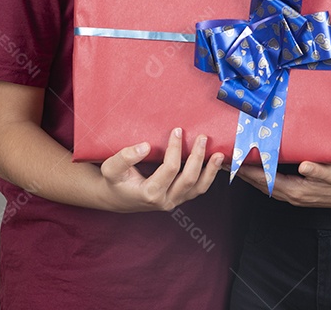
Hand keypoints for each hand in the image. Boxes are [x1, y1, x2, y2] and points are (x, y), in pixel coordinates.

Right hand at [98, 128, 222, 212]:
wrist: (117, 198)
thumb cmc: (115, 181)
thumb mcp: (111, 168)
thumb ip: (125, 157)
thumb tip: (145, 146)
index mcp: (150, 193)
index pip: (170, 169)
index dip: (175, 149)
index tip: (177, 130)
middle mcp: (165, 200)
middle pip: (189, 179)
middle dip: (197, 157)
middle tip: (202, 137)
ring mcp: (175, 200)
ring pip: (198, 188)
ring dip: (210, 170)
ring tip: (219, 154)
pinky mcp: (180, 198)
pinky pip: (198, 189)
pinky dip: (209, 176)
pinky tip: (216, 163)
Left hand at [235, 161, 330, 210]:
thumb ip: (319, 170)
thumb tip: (304, 166)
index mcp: (296, 190)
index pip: (264, 179)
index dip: (246, 170)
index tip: (231, 161)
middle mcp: (292, 195)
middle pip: (259, 184)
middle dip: (240, 173)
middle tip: (223, 161)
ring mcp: (295, 196)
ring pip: (264, 186)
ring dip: (248, 176)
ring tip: (233, 165)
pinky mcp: (299, 193)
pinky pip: (273, 185)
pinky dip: (260, 178)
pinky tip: (257, 170)